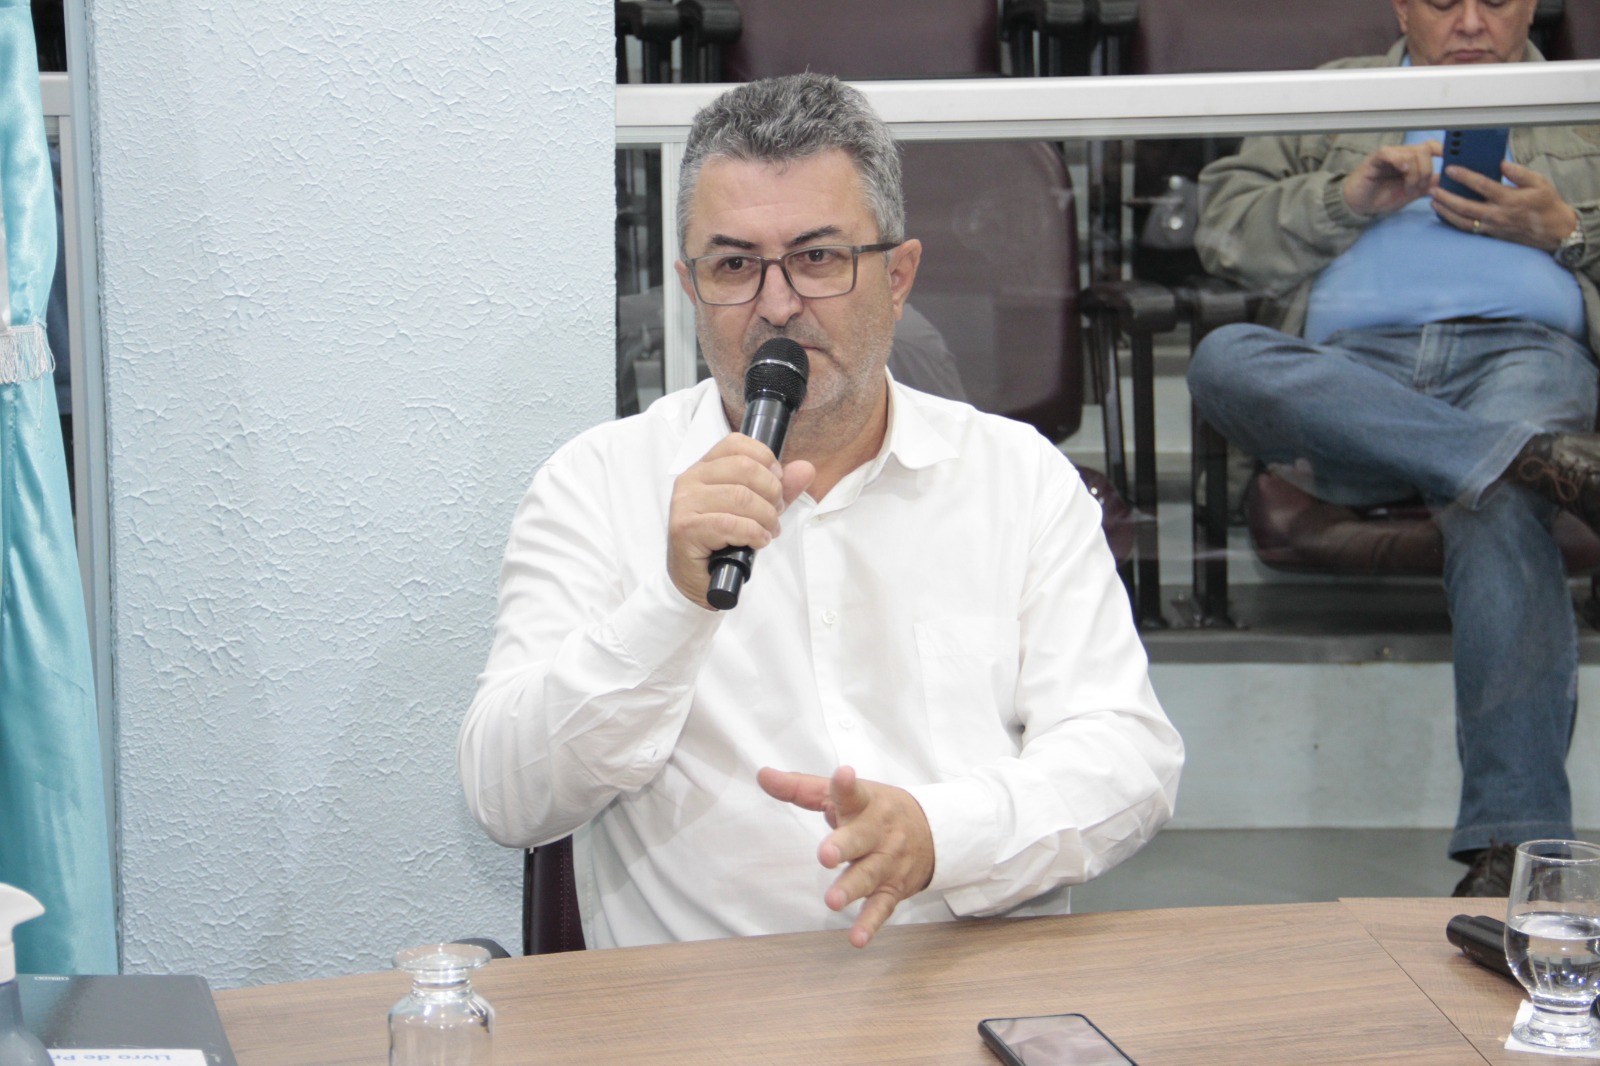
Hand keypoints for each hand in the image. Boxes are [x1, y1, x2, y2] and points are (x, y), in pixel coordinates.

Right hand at [666, 435, 813, 609]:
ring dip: (765, 517)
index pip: (737, 443)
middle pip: (744, 468)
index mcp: (704, 468)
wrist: (698, 580)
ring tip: (767, 531)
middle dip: (771, 492)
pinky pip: (730, 524)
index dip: (766, 460)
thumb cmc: (723, 542)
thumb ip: (781, 489)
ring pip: (740, 496)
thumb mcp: (757, 510)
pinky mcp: (684, 528)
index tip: (777, 482)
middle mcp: (690, 480)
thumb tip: (805, 469)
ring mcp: (684, 503)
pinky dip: (752, 533)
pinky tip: (757, 541)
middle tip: (775, 514)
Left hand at [757, 765, 934, 947]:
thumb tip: (763, 775)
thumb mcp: (847, 794)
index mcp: (866, 803)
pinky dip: (870, 924)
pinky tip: (856, 938)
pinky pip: (881, 908)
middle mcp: (879, 833)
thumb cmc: (877, 811)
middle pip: (860, 838)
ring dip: (850, 889)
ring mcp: (887, 862)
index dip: (846, 785)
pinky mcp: (893, 889)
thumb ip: (801, 787)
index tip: (843, 775)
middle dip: (844, 846)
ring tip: (832, 902)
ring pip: (868, 876)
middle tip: (826, 855)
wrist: (935, 833)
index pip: (854, 793)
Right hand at [1342, 141, 1440, 217]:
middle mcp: (1402, 155)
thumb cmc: (1382, 197)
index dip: (1442, 151)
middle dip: (1426, 171)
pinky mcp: (1375, 160)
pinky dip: (1399, 161)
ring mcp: (1389, 156)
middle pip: (1424, 150)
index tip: (1450, 161)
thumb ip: (1428, 185)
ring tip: (1408, 189)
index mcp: (1412, 160)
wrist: (1360, 206)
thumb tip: (1446, 181)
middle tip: (1419, 188)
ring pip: (1411, 153)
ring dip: (1414, 174)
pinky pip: (1389, 153)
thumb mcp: (1411, 193)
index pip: (1430, 147)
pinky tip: (1402, 171)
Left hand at [1431, 161, 1579, 251]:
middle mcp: (1497, 214)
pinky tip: (1445, 215)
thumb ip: (1519, 172)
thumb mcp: (1540, 183)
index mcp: (1509, 198)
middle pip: (1464, 206)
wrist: (1555, 231)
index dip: (1464, 176)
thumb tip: (1501, 164)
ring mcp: (1492, 226)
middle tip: (1432, 189)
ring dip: (1445, 211)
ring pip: (1462, 221)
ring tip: (1433, 202)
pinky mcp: (1491, 234)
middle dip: (1445, 197)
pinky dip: (1453, 222)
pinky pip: (1468, 229)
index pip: (1482, 185)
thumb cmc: (1547, 204)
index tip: (1450, 169)